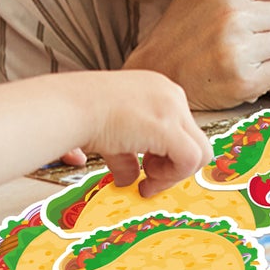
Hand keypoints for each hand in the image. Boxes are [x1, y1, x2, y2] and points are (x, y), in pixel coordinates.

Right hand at [70, 70, 211, 194]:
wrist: (70, 107)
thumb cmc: (81, 114)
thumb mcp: (112, 134)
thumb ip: (127, 155)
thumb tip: (129, 178)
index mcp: (158, 89)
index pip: (181, 129)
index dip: (167, 155)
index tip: (146, 170)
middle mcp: (171, 94)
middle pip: (194, 140)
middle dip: (174, 166)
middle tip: (148, 178)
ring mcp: (173, 108)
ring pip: (200, 152)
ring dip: (174, 174)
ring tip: (146, 178)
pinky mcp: (167, 127)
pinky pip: (190, 160)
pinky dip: (172, 177)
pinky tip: (146, 180)